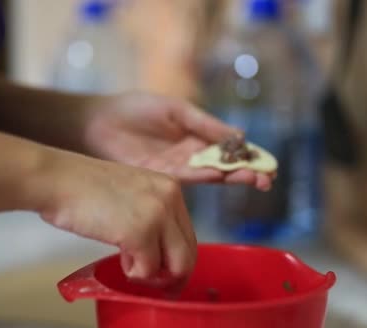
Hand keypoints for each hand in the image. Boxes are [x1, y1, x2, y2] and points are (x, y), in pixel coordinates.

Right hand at [31, 148, 195, 284]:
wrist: (57, 180)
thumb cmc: (84, 188)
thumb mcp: (132, 193)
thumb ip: (152, 215)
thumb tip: (162, 251)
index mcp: (170, 187)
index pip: (189, 234)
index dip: (178, 259)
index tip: (167, 273)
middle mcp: (170, 197)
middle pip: (188, 253)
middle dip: (173, 275)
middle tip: (156, 285)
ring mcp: (157, 214)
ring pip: (176, 265)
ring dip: (152, 275)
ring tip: (130, 265)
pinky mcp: (140, 232)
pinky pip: (148, 270)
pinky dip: (134, 273)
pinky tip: (120, 258)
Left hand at [83, 92, 273, 189]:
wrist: (98, 123)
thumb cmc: (135, 109)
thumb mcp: (177, 110)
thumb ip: (206, 124)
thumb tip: (240, 135)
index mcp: (195, 139)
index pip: (228, 150)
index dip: (249, 156)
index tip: (269, 163)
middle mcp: (189, 157)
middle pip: (224, 167)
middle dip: (246, 172)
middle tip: (268, 178)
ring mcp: (176, 169)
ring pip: (209, 175)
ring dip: (231, 177)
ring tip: (254, 178)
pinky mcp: (160, 176)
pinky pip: (187, 177)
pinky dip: (205, 175)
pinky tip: (221, 173)